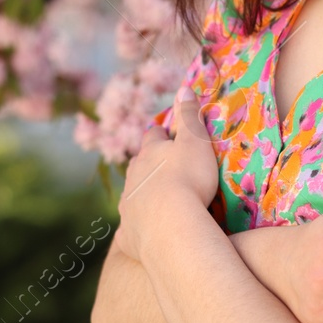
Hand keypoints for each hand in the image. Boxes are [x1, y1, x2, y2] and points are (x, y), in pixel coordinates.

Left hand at [120, 87, 218, 258]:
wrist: (170, 225)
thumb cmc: (188, 178)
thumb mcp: (194, 141)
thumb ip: (189, 115)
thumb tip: (184, 87)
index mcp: (149, 153)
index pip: (152, 136)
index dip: (160, 133)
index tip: (167, 134)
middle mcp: (133, 177)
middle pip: (137, 164)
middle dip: (147, 163)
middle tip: (163, 168)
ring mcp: (128, 206)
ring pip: (131, 194)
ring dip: (141, 193)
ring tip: (157, 200)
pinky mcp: (128, 234)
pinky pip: (130, 228)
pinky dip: (137, 226)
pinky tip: (144, 233)